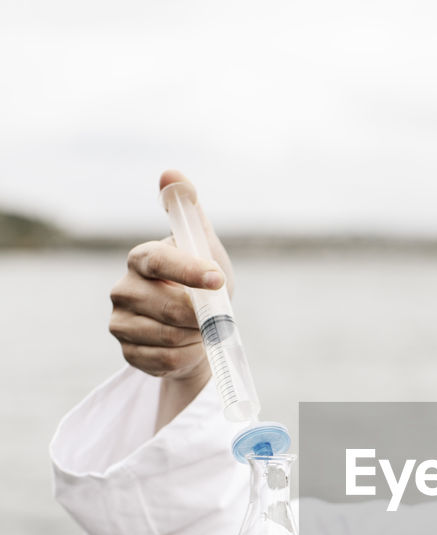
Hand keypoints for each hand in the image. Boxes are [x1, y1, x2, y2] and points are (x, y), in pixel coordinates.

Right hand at [109, 169, 234, 427]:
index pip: (159, 261)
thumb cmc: (204, 283)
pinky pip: (162, 361)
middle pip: (167, 308)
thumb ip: (190, 213)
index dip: (189, 271)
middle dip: (202, 316)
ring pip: (167, 337)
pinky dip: (185, 357)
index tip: (219, 280)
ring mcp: (120, 322)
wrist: (201, 331)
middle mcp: (122, 288)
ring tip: (202, 331)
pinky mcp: (126, 352)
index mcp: (141, 258)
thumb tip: (169, 173)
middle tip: (217, 318)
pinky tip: (188, 347)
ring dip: (196, 338)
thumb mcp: (206, 248)